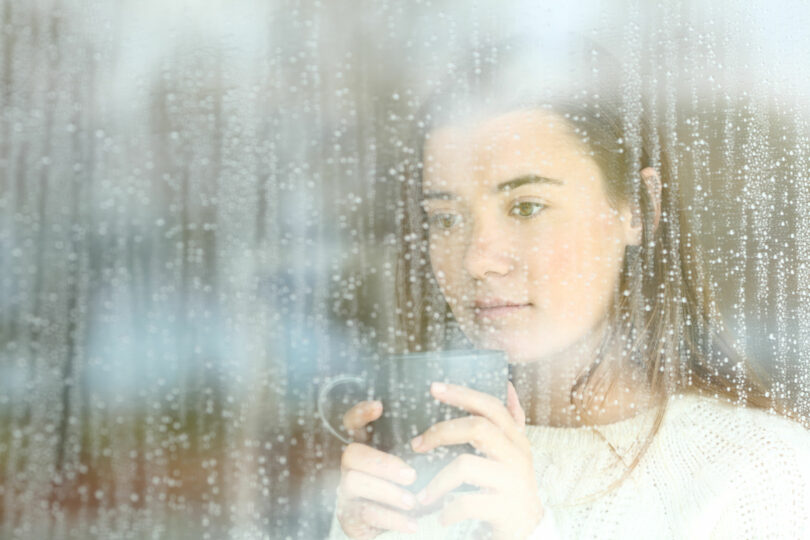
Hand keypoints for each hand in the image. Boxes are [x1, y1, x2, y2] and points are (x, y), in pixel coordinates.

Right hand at [335, 400, 420, 538]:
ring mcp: (345, 492)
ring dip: (387, 491)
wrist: (390, 531)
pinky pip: (366, 513)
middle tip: (410, 475)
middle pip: (351, 454)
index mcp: (364, 450)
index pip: (351, 425)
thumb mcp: (408, 471)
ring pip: (354, 482)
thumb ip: (414, 455)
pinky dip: (392, 519)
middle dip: (381, 462)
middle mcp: (349, 468)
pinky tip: (412, 523)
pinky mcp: (349, 517)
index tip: (378, 407)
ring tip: (412, 501)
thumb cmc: (403, 492)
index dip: (360, 414)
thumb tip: (439, 442)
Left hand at [410, 382, 543, 539]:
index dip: (462, 394)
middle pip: (478, 428)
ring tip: (424, 495)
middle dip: (441, 432)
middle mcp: (518, 455)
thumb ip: (511, 421)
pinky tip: (442, 516)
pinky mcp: (506, 508)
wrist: (530, 530)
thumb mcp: (515, 452)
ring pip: (465, 466)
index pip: (490, 406)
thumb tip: (507, 385)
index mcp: (516, 438)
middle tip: (418, 444)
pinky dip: (448, 510)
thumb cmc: (511, 486)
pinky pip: (466, 502)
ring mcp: (513, 481)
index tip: (434, 388)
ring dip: (437, 482)